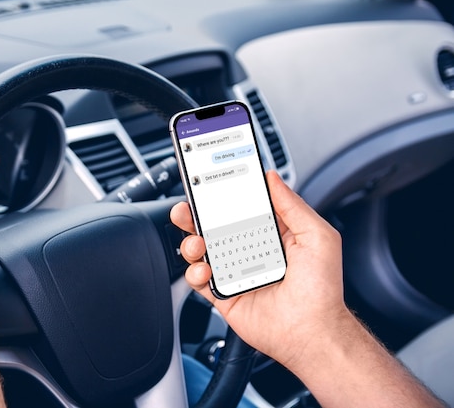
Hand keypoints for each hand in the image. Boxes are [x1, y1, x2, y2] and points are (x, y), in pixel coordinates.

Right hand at [171, 171, 445, 406]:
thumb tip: (272, 178)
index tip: (208, 182)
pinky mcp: (223, 294)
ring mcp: (234, 272)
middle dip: (194, 214)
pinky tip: (206, 271)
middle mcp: (249, 250)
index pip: (239, 206)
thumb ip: (292, 204)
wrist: (312, 331)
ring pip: (200, 250)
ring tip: (198, 244)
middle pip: (212, 226)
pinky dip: (194, 272)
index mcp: (269, 233)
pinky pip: (198, 279)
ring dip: (190, 242)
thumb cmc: (321, 288)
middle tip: (187, 209)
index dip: (222, 194)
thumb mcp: (317, 235)